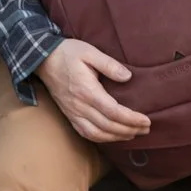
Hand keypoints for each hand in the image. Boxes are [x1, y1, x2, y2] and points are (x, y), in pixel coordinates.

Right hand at [36, 38, 151, 143]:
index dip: (131, 119)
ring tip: (134, 134)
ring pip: (98, 133)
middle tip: (146, 129)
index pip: (113, 111)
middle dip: (130, 130)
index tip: (146, 120)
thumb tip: (128, 76)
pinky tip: (113, 136)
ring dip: (118, 137)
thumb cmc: (68, 53)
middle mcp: (80, 106)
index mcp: (87, 90)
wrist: (43, 60)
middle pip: (108, 125)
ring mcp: (73, 113)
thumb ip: (109, 64)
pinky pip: (86, 133)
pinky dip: (102, 138)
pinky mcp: (70, 115)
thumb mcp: (89, 51)